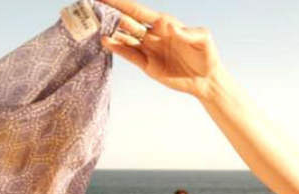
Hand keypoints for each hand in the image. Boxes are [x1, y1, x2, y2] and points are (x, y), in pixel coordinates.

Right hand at [100, 0, 219, 97]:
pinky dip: (118, 48)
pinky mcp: (147, 65)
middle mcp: (153, 34)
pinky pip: (130, 55)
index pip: (138, 10)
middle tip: (92, 7)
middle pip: (127, 21)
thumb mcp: (204, 40)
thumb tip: (169, 27)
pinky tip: (107, 41)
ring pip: (125, 37)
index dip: (121, 2)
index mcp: (164, 23)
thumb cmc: (207, 56)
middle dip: (110, 13)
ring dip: (111, 30)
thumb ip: (190, 32)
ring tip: (94, 24)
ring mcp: (149, 49)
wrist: (206, 81)